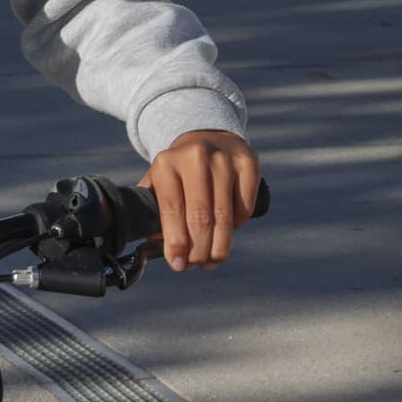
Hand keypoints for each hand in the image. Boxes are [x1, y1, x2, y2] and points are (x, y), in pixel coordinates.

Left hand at [143, 131, 263, 269]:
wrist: (209, 137)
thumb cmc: (180, 171)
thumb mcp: (160, 182)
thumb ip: (154, 212)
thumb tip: (154, 247)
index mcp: (166, 163)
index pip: (172, 208)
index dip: (176, 241)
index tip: (178, 264)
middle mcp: (195, 157)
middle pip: (200, 216)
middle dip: (198, 249)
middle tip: (196, 264)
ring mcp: (224, 160)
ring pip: (224, 216)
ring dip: (219, 246)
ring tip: (212, 260)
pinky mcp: (248, 164)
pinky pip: (244, 208)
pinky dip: (236, 226)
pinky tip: (227, 231)